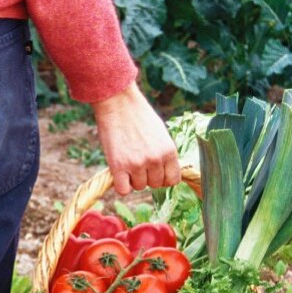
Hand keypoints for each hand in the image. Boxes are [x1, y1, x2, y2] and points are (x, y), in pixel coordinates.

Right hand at [90, 81, 181, 195]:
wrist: (118, 103)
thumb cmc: (138, 114)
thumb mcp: (160, 132)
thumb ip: (164, 152)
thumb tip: (164, 170)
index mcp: (169, 151)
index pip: (173, 180)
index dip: (164, 178)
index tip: (155, 172)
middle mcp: (155, 159)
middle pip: (155, 184)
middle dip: (147, 177)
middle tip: (137, 163)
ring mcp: (137, 164)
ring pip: (139, 187)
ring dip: (133, 179)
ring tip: (127, 162)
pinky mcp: (118, 166)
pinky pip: (123, 190)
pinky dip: (121, 185)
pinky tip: (119, 173)